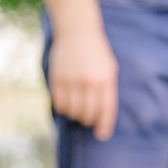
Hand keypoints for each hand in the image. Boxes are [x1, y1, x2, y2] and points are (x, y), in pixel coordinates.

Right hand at [48, 11, 118, 139]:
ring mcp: (72, 80)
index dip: (104, 126)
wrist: (78, 32)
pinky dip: (63, 108)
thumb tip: (102, 114)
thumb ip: (107, 90)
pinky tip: (66, 105)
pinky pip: (59, 102)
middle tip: (88, 120)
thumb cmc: (97, 54)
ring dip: (75, 115)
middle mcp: (89, 81)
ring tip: (77, 112)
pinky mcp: (57, 78)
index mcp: (106, 80)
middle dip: (89, 120)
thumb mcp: (110, 70)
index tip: (102, 135)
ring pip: (72, 110)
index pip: (106, 110)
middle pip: (88, 113)